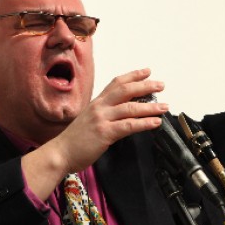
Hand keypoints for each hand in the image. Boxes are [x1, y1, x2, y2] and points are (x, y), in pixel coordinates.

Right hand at [22, 68, 167, 198]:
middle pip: (126, 90)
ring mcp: (101, 119)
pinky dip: (144, 123)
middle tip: (161, 85)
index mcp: (96, 103)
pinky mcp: (104, 133)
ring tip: (164, 106)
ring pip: (130, 108)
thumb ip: (104, 114)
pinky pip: (129, 125)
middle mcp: (99, 107)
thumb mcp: (89, 120)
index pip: (116, 83)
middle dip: (146, 86)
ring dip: (150, 106)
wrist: (59, 153)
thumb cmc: (74, 140)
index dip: (133, 76)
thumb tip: (123, 112)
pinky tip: (155, 122)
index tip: (147, 72)